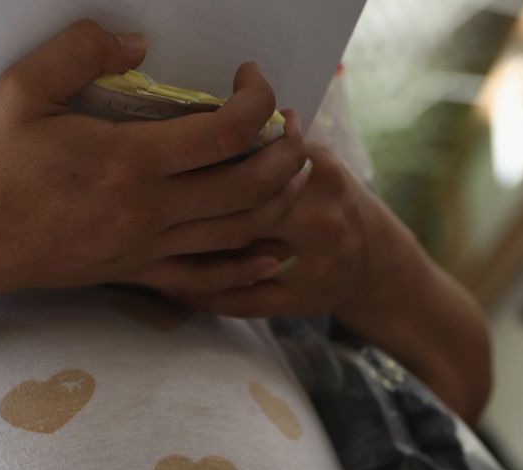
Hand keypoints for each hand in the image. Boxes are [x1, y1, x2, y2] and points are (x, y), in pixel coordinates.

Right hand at [0, 21, 313, 298]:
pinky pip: (207, 280)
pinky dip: (249, 269)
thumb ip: (79, 51)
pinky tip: (272, 253)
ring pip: (241, 234)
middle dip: (288, 150)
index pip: (226, 133)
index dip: (257, 101)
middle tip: (290, 121)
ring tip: (293, 167)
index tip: (252, 78)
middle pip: (252, 188)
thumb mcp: (20, 90)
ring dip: (281, 200)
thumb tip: (136, 42)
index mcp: (127, 162)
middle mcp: (148, 212)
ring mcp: (145, 249)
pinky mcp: (135, 273)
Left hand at [163, 136, 397, 319]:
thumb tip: (218, 114)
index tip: (181, 147)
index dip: (217, 151)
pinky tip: (168, 283)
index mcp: (322, 174)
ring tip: (150, 240)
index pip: (262, 159)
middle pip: (246, 210)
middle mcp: (321, 219)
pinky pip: (240, 301)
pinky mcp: (297, 301)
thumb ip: (273, 144)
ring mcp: (312, 265)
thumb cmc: (327, 200)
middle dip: (195, 205)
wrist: (372, 263)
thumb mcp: (315, 161)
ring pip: (240, 258)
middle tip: (151, 199)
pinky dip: (202, 293)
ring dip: (190, 251)